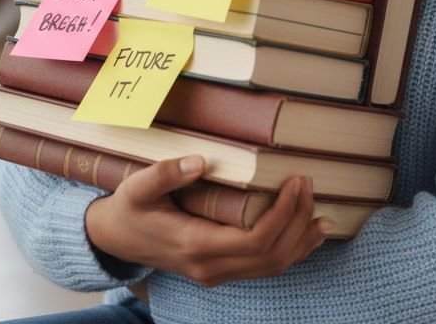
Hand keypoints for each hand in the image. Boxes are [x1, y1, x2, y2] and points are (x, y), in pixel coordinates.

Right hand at [85, 156, 329, 287]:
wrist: (114, 238)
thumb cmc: (129, 208)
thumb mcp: (138, 187)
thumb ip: (167, 174)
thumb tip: (200, 161)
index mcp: (195, 246)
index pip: (254, 240)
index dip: (283, 214)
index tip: (296, 183)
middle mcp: (209, 267)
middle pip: (270, 256)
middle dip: (298, 222)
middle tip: (308, 184)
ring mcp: (215, 273)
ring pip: (271, 267)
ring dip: (299, 241)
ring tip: (321, 214)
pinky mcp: (218, 270)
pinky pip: (262, 267)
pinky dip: (288, 252)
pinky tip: (305, 235)